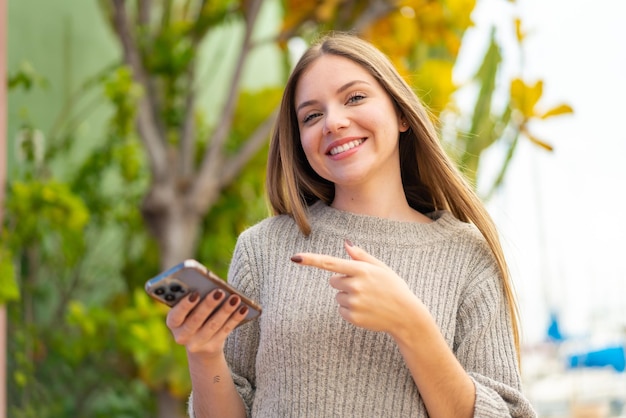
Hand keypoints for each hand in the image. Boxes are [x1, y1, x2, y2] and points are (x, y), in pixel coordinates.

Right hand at [166, 289, 248, 356]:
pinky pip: (225, 331)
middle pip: (196, 320)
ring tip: (235, 298)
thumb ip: (194, 300)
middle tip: (219, 292)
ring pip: (213, 325)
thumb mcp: (188, 312)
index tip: (195, 293)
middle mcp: (182, 336)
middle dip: (209, 304)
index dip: (185, 305)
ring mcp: (197, 344)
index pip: (176, 315)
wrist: (201, 347)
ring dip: (225, 310)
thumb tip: (211, 287)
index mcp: (173, 323)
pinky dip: (235, 318)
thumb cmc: (195, 317)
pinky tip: (243, 308)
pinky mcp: (213, 347)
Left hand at [291, 240, 422, 332]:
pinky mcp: (353, 317)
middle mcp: (355, 285)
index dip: (311, 260)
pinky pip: (341, 310)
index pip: (330, 263)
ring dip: (348, 297)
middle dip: (344, 282)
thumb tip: (346, 243)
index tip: (295, 258)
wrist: (406, 315)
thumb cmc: (394, 288)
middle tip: (364, 287)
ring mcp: (354, 302)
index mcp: (361, 270)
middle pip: (333, 280)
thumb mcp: (381, 268)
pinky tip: (366, 310)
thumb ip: (361, 256)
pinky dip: (351, 311)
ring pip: (338, 296)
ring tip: (368, 300)